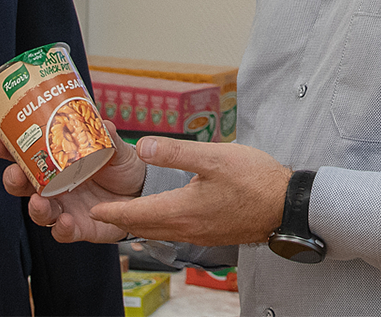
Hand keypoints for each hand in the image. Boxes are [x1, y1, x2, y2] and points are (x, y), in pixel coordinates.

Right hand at [0, 130, 145, 243]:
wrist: (144, 193)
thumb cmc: (122, 167)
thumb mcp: (116, 148)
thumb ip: (108, 138)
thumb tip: (102, 122)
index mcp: (57, 162)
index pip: (25, 156)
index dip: (7, 150)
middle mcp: (55, 186)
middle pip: (23, 186)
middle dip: (13, 179)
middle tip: (14, 172)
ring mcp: (64, 208)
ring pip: (38, 211)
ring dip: (34, 207)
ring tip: (37, 200)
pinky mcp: (78, 228)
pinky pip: (63, 232)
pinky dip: (62, 229)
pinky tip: (65, 221)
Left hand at [87, 138, 289, 246]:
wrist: (286, 206)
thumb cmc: (255, 180)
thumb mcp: (214, 157)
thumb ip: (175, 152)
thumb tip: (140, 146)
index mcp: (181, 210)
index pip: (135, 215)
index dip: (111, 212)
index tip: (93, 209)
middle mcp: (186, 228)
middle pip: (143, 228)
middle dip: (120, 220)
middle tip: (102, 212)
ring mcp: (199, 234)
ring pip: (159, 232)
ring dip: (139, 224)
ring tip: (126, 213)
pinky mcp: (212, 234)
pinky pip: (175, 233)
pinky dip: (160, 225)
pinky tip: (163, 215)